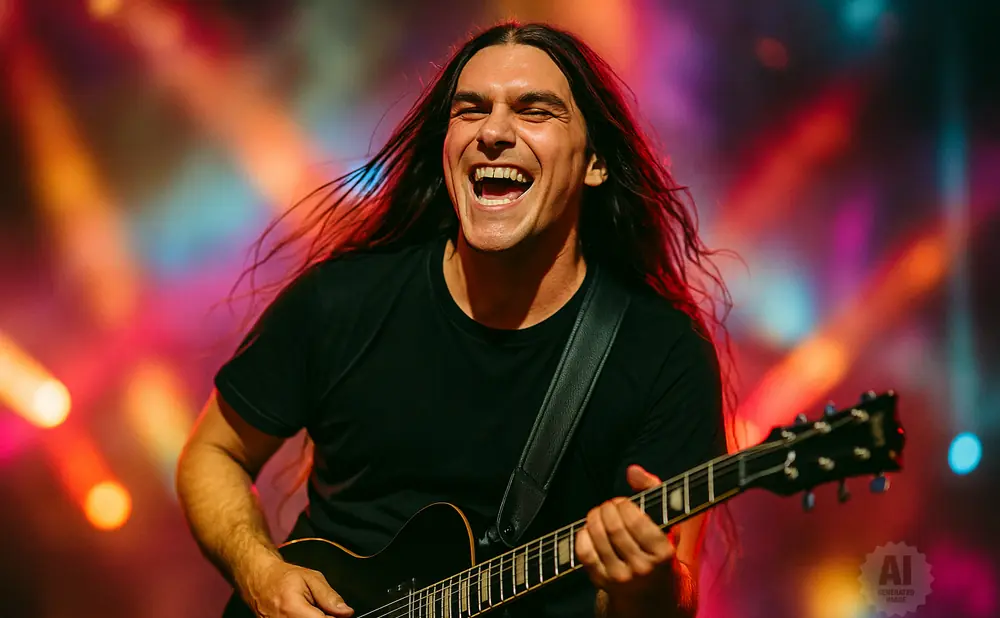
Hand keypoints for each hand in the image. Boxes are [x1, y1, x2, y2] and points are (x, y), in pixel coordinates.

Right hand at [240, 557, 353, 617]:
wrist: (259, 580)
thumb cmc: (283, 577)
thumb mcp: (311, 578)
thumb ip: (329, 597)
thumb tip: (346, 612)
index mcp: (293, 609)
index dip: (335, 617)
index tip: (339, 612)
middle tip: (321, 608)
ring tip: (310, 610)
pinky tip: (303, 614)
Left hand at [575, 465, 677, 600]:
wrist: (652, 594)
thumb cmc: (658, 550)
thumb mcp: (666, 521)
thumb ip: (653, 489)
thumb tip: (633, 471)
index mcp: (663, 553)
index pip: (635, 520)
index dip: (623, 505)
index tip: (622, 502)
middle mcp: (642, 568)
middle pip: (614, 527)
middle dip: (607, 509)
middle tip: (608, 506)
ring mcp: (621, 578)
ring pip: (598, 538)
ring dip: (593, 518)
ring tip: (598, 514)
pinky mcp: (602, 582)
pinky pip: (584, 553)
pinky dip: (582, 535)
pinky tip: (589, 530)